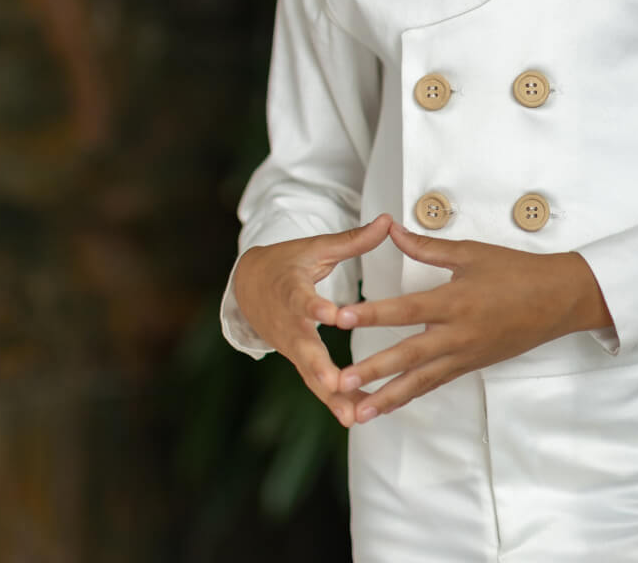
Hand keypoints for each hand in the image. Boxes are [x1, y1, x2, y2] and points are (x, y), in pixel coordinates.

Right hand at [232, 213, 392, 425]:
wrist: (248, 285)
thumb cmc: (288, 263)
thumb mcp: (317, 247)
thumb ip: (353, 240)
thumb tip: (388, 220)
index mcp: (291, 289)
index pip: (301, 299)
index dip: (314, 307)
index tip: (329, 315)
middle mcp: (289, 322)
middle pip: (302, 347)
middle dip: (318, 366)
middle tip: (335, 383)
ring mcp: (290, 345)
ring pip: (310, 373)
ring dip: (330, 395)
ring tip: (352, 415)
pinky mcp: (297, 359)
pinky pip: (316, 382)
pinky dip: (333, 400)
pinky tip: (355, 417)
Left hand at [333, 222, 612, 421]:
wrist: (557, 299)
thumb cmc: (516, 271)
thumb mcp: (472, 253)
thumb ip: (427, 246)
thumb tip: (392, 230)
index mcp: (456, 300)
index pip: (406, 309)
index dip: (373, 314)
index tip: (343, 319)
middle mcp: (458, 333)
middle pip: (408, 355)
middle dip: (373, 370)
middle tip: (340, 382)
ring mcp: (465, 355)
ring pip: (420, 381)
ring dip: (387, 397)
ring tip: (358, 412)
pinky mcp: (471, 366)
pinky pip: (435, 384)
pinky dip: (410, 396)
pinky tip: (388, 405)